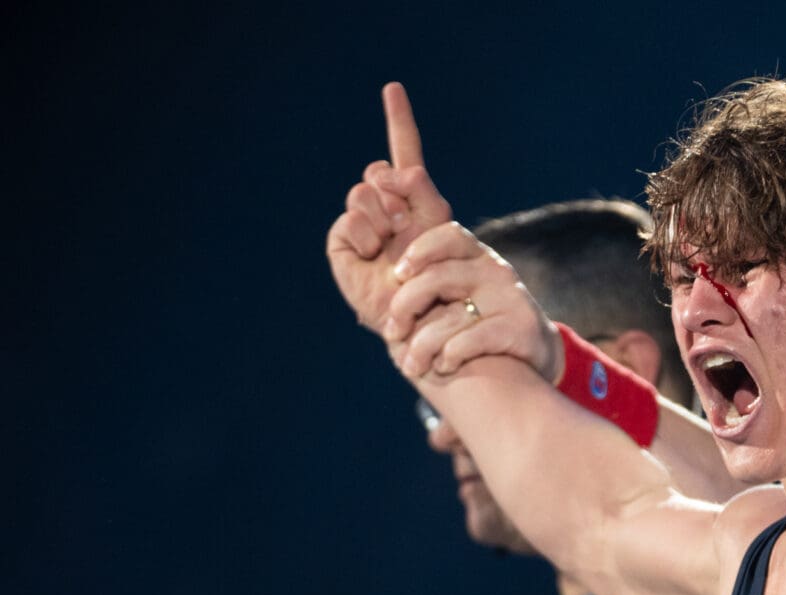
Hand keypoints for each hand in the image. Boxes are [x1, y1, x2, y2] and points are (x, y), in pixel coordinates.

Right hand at [326, 83, 452, 331]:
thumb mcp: (441, 225)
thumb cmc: (440, 276)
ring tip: (392, 241)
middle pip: (377, 172)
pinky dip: (365, 234)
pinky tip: (373, 253)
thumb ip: (421, 189)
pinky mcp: (343, 245)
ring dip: (381, 214)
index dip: (399, 120)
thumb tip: (389, 172)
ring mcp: (362, 225)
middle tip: (405, 223)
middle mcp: (385, 207)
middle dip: (393, 191)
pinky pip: (351, 220)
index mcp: (413, 198)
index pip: (404, 151)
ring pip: (362, 192)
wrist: (426, 314)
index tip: (393, 89)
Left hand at [384, 222, 560, 382]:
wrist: (536, 353)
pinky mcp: (519, 328)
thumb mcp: (458, 297)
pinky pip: (473, 340)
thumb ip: (425, 289)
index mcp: (476, 256)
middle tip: (391, 332)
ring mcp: (509, 299)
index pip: (448, 235)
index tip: (398, 274)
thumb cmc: (482, 324)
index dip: (419, 251)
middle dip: (406, 306)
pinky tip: (444, 367)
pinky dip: (451, 356)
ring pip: (452, 315)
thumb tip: (369, 301)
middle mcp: (494, 271)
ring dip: (423, 344)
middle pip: (440, 276)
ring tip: (412, 365)